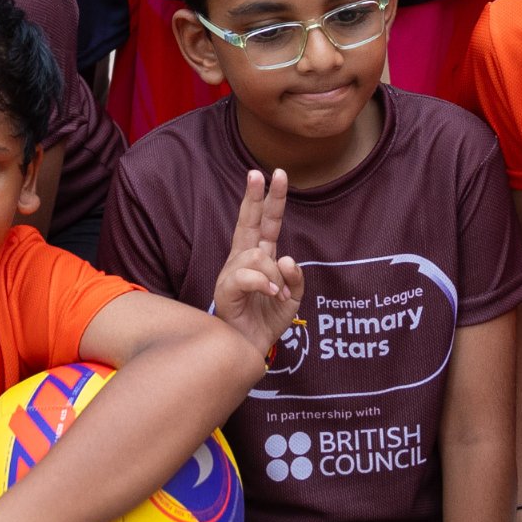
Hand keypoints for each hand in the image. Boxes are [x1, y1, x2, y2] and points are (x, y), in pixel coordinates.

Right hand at [210, 168, 303, 358]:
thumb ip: (295, 278)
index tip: (278, 174)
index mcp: (259, 257)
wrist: (249, 348)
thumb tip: (286, 259)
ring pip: (257, 255)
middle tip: (258, 173)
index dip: (271, 199)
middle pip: (248, 222)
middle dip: (254, 197)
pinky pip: (247, 275)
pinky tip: (271, 294)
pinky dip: (264, 283)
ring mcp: (232, 273)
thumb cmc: (266, 320)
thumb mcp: (293, 299)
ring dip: (274, 275)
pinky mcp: (226, 289)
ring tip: (277, 295)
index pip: (266, 222)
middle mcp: (243, 259)